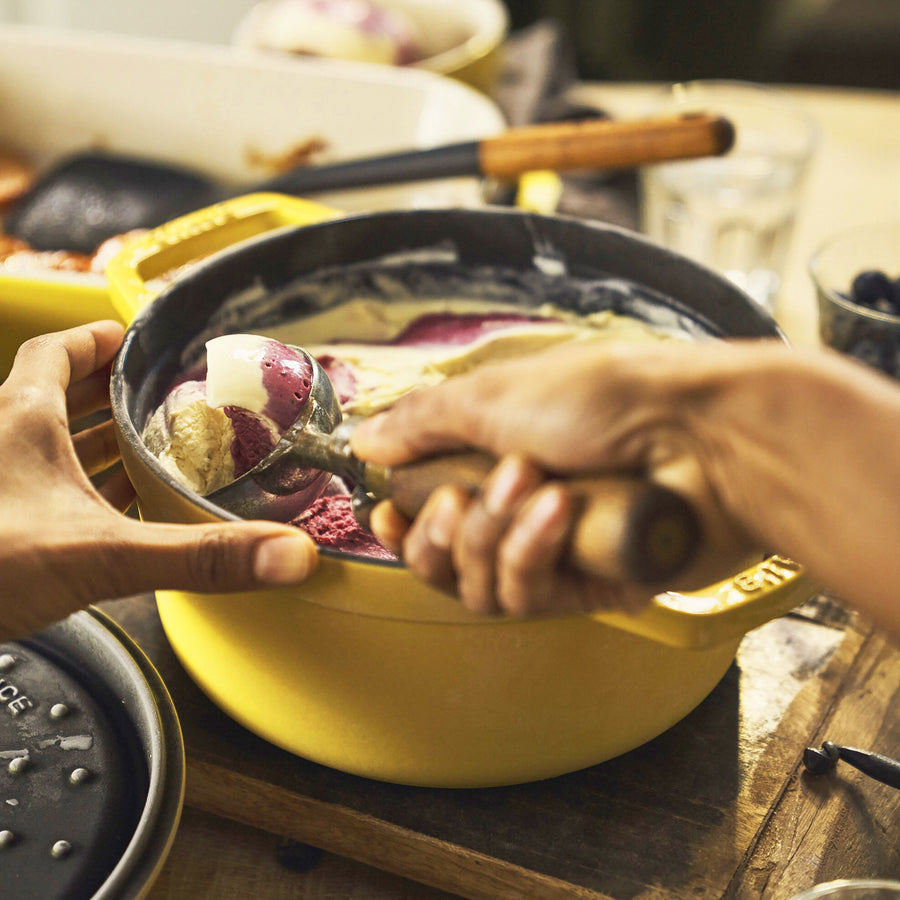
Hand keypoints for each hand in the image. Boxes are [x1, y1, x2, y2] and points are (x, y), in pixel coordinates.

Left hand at [0, 322, 317, 641]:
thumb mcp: (100, 555)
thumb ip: (198, 557)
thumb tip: (287, 553)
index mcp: (22, 421)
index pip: (56, 353)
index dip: (94, 340)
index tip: (132, 338)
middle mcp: (3, 445)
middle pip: (58, 399)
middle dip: (113, 398)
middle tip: (164, 402)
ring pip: (46, 450)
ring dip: (94, 449)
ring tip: (148, 457)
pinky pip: (40, 496)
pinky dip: (75, 497)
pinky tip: (104, 521)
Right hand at [351, 338, 899, 631]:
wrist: (699, 432)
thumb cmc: (604, 398)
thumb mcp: (494, 395)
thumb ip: (423, 424)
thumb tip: (365, 440)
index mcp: (498, 460)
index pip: (431, 513)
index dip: (401, 525)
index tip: (386, 517)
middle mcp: (523, 512)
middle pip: (444, 562)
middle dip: (440, 533)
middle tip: (458, 499)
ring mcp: (558, 554)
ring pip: (479, 586)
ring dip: (490, 534)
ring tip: (530, 485)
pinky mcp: (590, 588)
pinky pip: (527, 595)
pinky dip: (531, 550)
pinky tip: (557, 511)